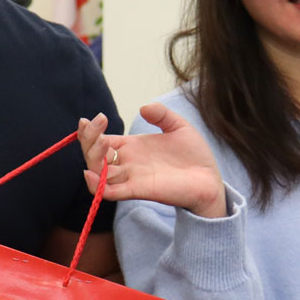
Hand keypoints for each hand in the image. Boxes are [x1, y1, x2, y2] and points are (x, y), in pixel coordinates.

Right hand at [76, 106, 227, 218]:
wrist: (210, 178)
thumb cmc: (194, 155)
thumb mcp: (178, 126)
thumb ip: (161, 114)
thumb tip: (143, 107)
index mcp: (132, 146)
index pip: (101, 140)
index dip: (92, 130)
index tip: (98, 117)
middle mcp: (127, 162)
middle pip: (94, 155)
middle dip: (89, 140)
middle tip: (97, 125)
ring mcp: (130, 177)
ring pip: (98, 172)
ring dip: (92, 158)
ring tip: (100, 142)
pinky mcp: (137, 191)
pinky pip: (109, 192)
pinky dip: (97, 185)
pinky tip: (91, 173)